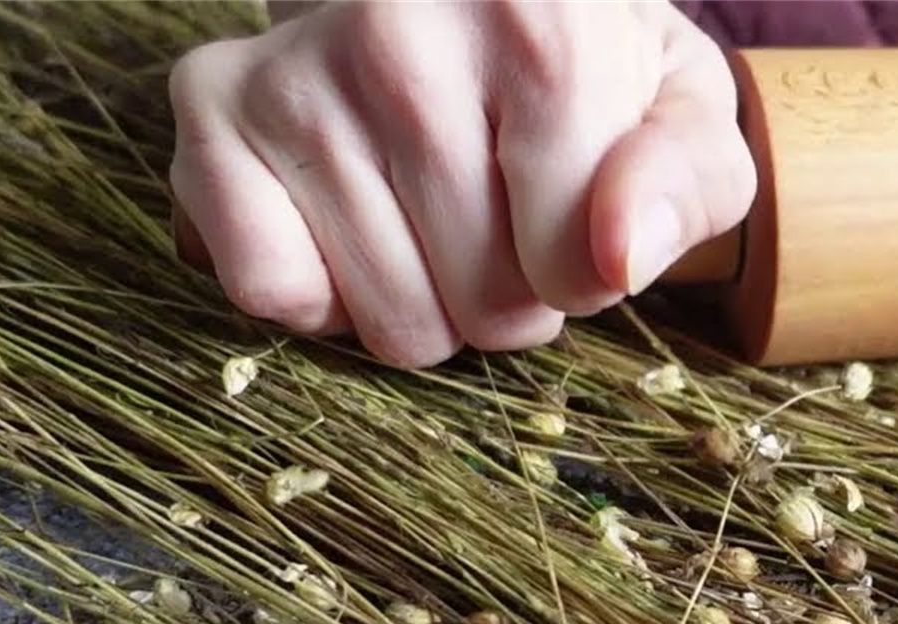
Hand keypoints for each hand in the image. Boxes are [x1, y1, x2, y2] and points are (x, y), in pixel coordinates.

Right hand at [168, 1, 754, 367]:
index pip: (576, 270)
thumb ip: (686, 186)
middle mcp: (400, 30)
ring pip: (389, 320)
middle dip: (511, 298)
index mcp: (542, 24)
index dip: (588, 274)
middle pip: (483, 306)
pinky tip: (357, 225)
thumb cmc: (589, 72)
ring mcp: (294, 68)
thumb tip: (617, 257)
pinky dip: (324, 297)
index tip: (577, 213)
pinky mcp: (212, 107)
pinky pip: (273, 291)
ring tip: (438, 217)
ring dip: (427, 304)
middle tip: (506, 220)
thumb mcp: (684, 116)